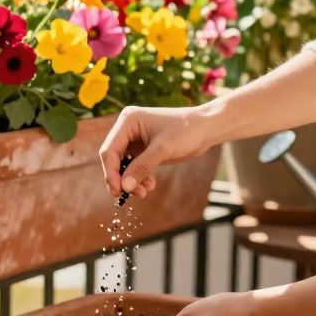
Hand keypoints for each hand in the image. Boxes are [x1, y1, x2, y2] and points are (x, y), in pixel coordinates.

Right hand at [99, 105, 216, 198]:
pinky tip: (150, 186)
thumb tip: (124, 187)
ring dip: (131, 181)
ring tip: (144, 193)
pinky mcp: (144, 149)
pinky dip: (140, 178)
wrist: (206, 129)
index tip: (118, 190)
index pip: (110, 150)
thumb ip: (141, 168)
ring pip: (124, 165)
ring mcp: (135, 139)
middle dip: (121, 178)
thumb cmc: (185, 131)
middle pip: (114, 159)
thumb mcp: (162, 150)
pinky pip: (135, 167)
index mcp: (128, 121)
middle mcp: (128, 129)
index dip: (111, 172)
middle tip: (128, 195)